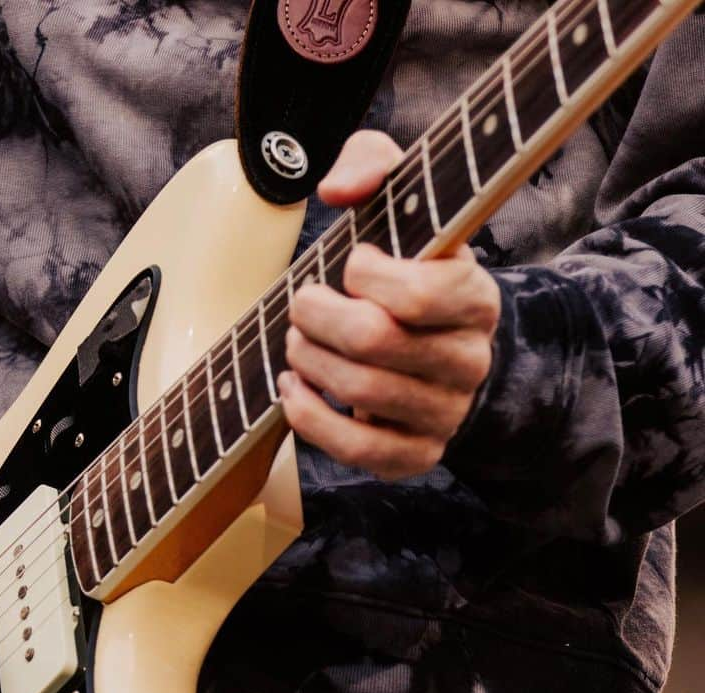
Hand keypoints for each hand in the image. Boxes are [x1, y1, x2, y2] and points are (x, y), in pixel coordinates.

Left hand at [279, 130, 500, 479]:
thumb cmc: (408, 270)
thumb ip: (374, 163)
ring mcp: (445, 413)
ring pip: (361, 390)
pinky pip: (356, 449)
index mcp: (476, 298)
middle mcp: (470, 360)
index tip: (352, 263)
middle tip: (303, 303)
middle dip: (318, 316)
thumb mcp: (403, 203)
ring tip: (297, 341)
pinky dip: (309, 417)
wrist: (438, 347)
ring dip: (308, 359)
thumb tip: (337, 189)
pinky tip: (293, 388)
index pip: (420, 293)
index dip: (366, 275)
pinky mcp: (415, 454)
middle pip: (375, 341)